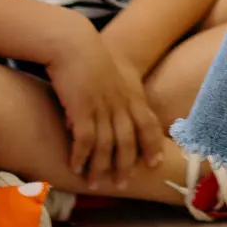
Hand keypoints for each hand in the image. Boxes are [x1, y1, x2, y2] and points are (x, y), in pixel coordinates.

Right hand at [42, 15, 167, 185]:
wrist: (72, 42)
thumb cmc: (89, 56)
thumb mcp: (112, 74)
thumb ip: (115, 95)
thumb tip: (106, 118)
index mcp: (130, 94)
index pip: (148, 124)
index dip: (152, 145)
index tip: (154, 164)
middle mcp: (119, 103)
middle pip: (128, 141)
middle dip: (125, 165)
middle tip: (121, 185)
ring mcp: (102, 106)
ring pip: (106, 146)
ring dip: (101, 167)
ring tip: (94, 184)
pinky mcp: (82, 108)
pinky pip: (85, 140)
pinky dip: (81, 156)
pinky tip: (75, 168)